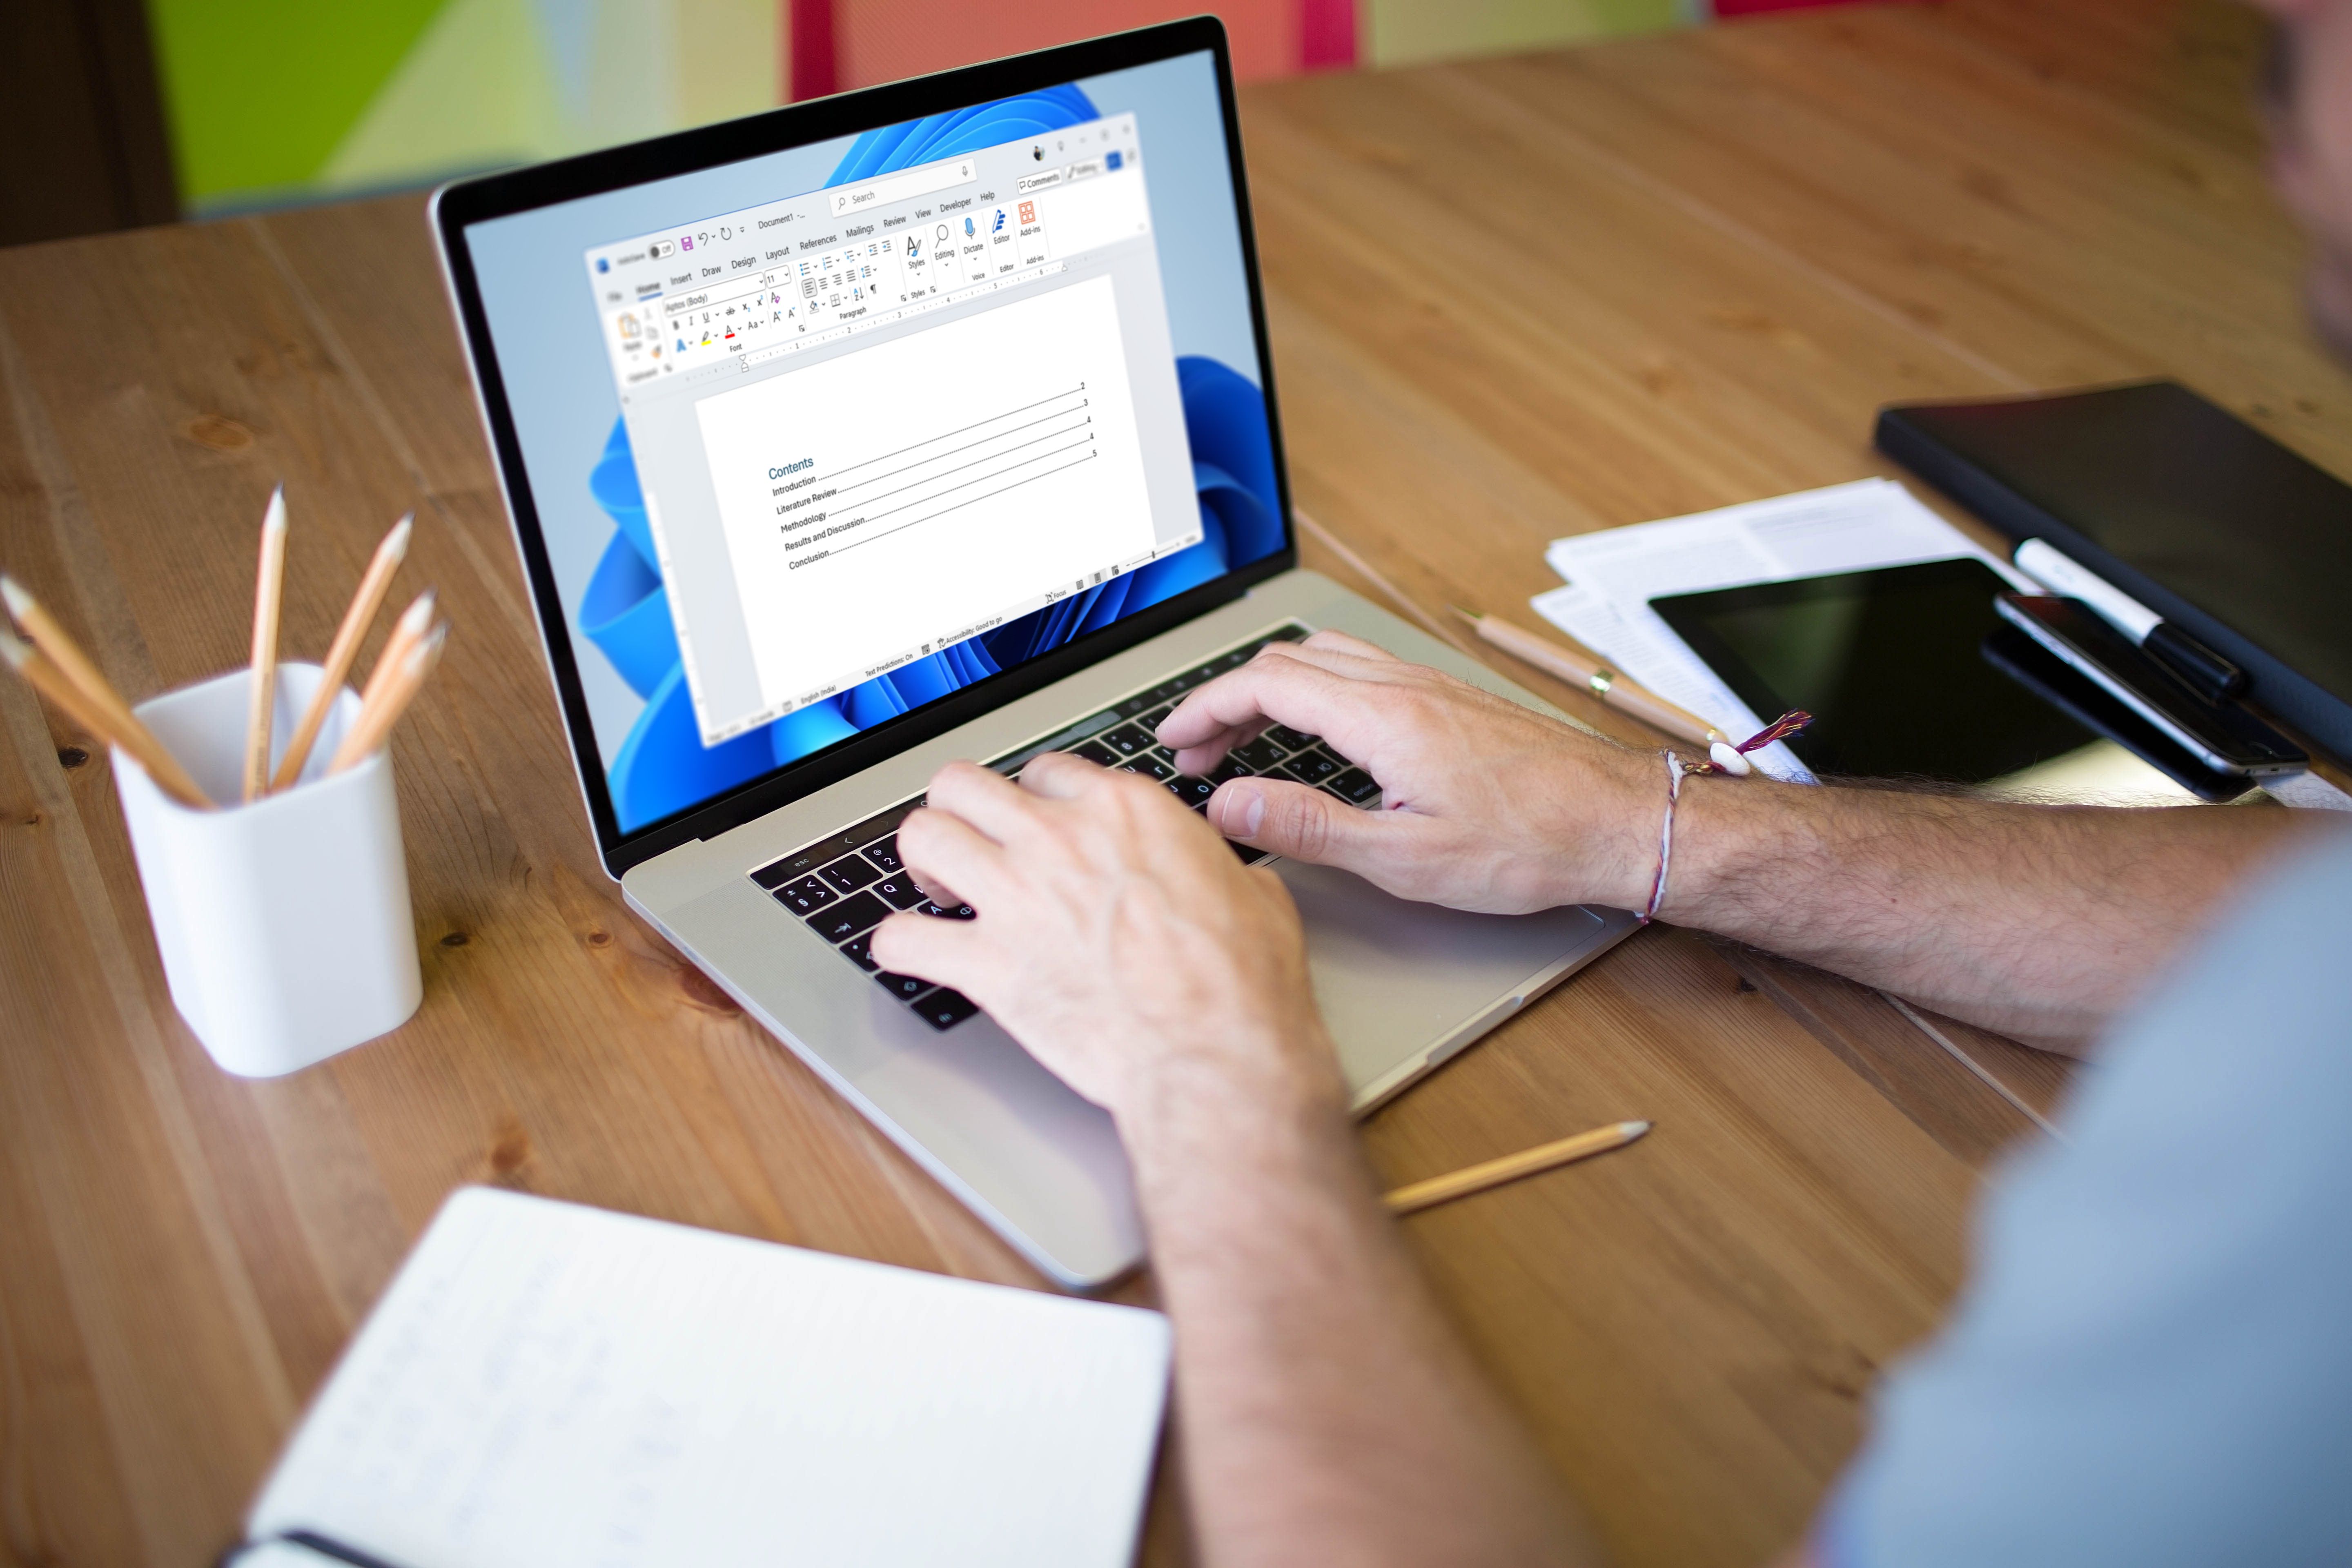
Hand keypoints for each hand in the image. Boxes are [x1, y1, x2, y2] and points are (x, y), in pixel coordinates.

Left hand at [867, 753, 1344, 1124]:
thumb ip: (1211, 866)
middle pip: (962, 783)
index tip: (1038, 826)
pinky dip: (899, 946)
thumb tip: (1216, 874)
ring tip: (938, 889)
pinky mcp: (988, 964)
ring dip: (921, 862)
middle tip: (972, 845)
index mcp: (1123, 812)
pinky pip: (902, 938)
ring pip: (921, 836)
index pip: (1046, 771)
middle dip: (959, 811)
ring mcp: (1016, 897)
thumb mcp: (1251, 894)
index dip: (1037, 800)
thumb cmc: (1239, 983)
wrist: (1214, 1054)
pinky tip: (914, 953)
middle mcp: (1058, 839)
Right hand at [1158, 630, 1661, 914]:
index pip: (1266, 683)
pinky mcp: (1451, 699)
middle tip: (1199, 753)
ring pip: (1327, 659)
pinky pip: (1362, 671)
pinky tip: (1317, 733)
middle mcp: (1405, 687)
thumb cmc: (1529, 845)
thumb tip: (1230, 807)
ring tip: (1244, 741)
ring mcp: (1431, 686)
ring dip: (1271, 690)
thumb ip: (1309, 828)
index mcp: (1385, 719)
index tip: (1174, 741)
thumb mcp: (1405, 860)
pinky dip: (1314, 691)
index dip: (1206, 707)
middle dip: (1229, 700)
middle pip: (1289, 661)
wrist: (1619, 822)